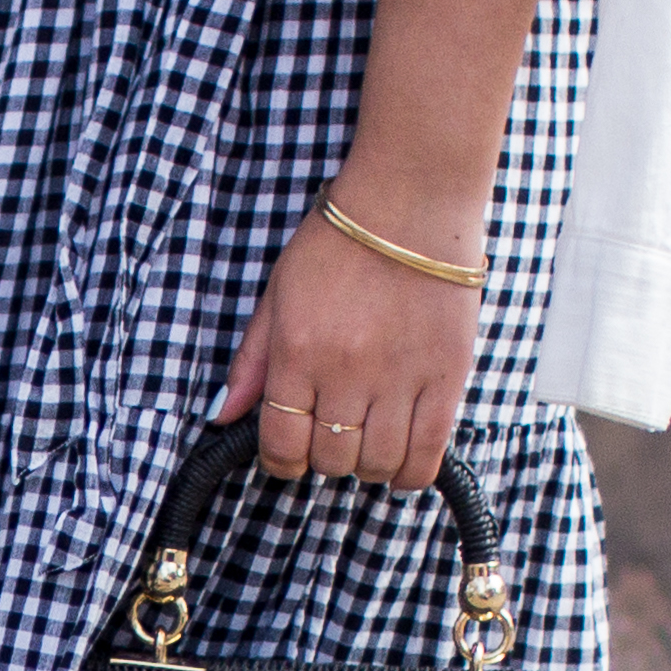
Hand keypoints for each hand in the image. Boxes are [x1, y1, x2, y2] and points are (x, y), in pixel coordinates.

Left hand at [208, 0, 557, 490]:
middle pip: (331, 458)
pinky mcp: (447, 375)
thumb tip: (223, 415)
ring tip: (367, 438)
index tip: (289, 453)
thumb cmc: (340, 242)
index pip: (282, 444)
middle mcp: (347, 371)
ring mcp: (400, 376)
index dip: (282, 461)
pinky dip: (410, 470)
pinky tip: (400, 457)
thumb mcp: (278, 294)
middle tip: (332, 433)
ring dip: (366, 464)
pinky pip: (427, 452)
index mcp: (299, 353)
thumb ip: (252, 361)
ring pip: (377, 463)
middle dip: (325, 457)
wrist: (411, 200)